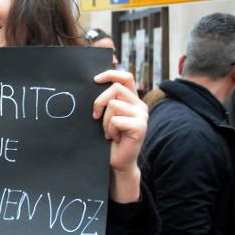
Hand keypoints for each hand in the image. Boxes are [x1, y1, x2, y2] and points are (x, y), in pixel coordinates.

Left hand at [93, 70, 147, 202]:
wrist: (117, 161)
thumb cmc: (107, 137)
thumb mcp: (105, 115)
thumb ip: (105, 100)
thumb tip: (92, 82)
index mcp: (131, 99)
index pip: (125, 77)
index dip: (110, 74)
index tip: (94, 80)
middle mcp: (139, 105)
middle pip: (115, 89)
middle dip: (98, 102)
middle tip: (95, 117)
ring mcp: (142, 115)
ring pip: (114, 104)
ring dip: (104, 120)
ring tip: (109, 131)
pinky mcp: (140, 126)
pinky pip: (116, 120)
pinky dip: (109, 129)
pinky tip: (114, 138)